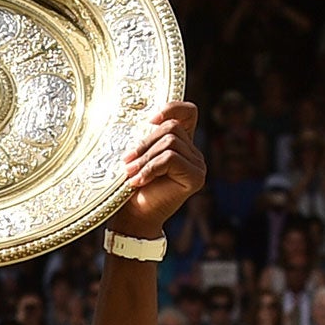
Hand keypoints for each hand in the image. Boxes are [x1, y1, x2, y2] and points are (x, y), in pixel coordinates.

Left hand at [113, 104, 205, 236]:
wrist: (134, 217)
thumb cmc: (133, 186)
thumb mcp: (139, 154)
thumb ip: (149, 135)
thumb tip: (147, 116)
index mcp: (182, 144)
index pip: (189, 112)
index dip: (172, 108)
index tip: (149, 120)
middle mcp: (194, 153)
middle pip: (172, 128)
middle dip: (145, 143)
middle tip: (126, 161)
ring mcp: (198, 166)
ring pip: (170, 142)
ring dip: (145, 158)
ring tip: (130, 173)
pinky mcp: (195, 178)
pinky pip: (171, 159)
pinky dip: (150, 168)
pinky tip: (138, 181)